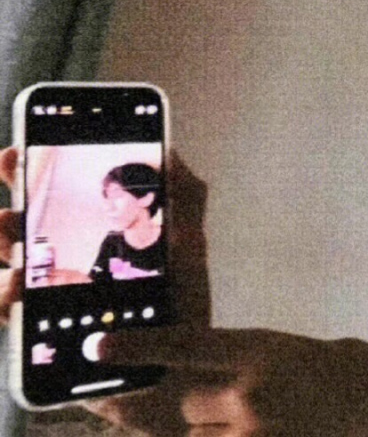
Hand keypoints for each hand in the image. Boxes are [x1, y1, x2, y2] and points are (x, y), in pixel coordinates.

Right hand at [0, 146, 210, 435]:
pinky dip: (5, 302)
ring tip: (7, 242)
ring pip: (11, 272)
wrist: (180, 377)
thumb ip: (184, 199)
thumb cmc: (183, 310)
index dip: (33, 177)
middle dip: (9, 208)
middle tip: (5, 193)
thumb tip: (171, 151)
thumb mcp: (189, 247)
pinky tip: (13, 289)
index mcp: (98, 241)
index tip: (18, 152)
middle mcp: (69, 269)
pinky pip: (13, 321)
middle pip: (24, 232)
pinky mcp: (47, 344)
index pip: (57, 203)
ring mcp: (54, 306)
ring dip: (2, 250)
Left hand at [98, 327, 367, 436]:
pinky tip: (213, 431)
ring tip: (177, 419)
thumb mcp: (317, 350)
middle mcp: (248, 397)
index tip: (96, 348)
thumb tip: (224, 379)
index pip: (185, 347)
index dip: (137, 349)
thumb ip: (265, 361)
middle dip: (138, 405)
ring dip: (179, 433)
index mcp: (265, 351)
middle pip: (171, 404)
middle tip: (106, 403)